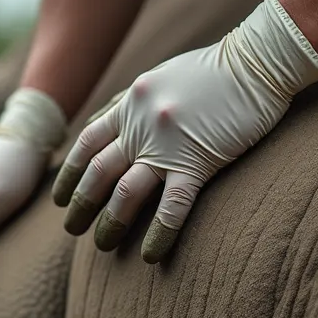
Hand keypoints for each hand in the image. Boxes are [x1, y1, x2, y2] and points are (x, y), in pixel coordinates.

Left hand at [51, 0, 317, 262]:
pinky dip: (158, 233)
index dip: (70, 172)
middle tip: (71, 230)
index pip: (87, 142)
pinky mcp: (199, 162)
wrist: (257, 61)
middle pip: (98, 171)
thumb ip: (134, 101)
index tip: (60, 197)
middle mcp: (140, 123)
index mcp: (130, 102)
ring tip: (101, 245)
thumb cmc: (216, 69)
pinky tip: (150, 256)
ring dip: (110, 222)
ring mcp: (167, 144)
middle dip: (81, 204)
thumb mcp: (161, 77)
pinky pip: (172, 206)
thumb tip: (108, 120)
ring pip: (126, 191)